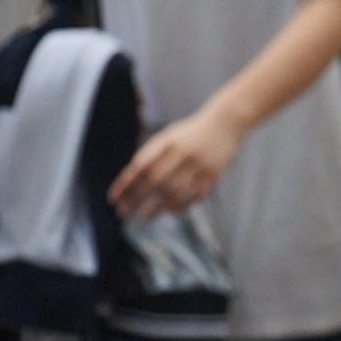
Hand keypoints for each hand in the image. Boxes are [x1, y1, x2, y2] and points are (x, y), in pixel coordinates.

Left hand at [109, 107, 244, 219]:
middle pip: (156, 180)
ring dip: (157, 207)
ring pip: (175, 191)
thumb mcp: (169, 136)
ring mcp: (200, 163)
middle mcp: (182, 152)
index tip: (113, 199)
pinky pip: (196, 195)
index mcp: (168, 141)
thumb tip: (130, 185)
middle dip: (137, 199)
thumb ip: (151, 155)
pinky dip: (183, 205)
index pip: (141, 164)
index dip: (126, 183)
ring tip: (144, 218)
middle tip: (123, 214)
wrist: (227, 122)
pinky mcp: (214, 173)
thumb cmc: (190, 133)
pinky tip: (172, 211)